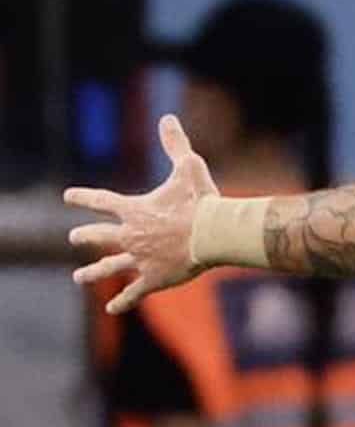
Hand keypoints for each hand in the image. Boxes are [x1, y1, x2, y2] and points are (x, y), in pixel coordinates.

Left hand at [66, 115, 219, 313]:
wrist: (214, 234)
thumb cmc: (202, 200)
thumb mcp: (188, 167)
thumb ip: (175, 145)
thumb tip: (167, 118)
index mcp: (134, 209)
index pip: (102, 201)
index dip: (84, 197)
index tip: (68, 197)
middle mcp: (130, 235)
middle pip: (100, 236)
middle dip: (85, 236)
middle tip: (74, 237)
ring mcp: (140, 259)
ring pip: (109, 267)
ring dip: (93, 272)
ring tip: (79, 278)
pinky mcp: (153, 278)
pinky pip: (133, 292)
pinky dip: (123, 301)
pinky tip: (112, 308)